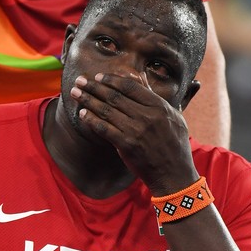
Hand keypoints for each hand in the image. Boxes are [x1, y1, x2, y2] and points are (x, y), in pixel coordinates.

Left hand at [70, 73, 197, 193]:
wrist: (173, 173)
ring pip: (107, 110)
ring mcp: (136, 130)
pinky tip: (82, 114)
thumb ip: (155, 98)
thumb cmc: (175, 145)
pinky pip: (104, 129)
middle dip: (94, 87)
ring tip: (75, 93)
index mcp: (159, 106)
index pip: (130, 86)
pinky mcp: (127, 145)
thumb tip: (141, 79)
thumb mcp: (174, 117)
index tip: (98, 76)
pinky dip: (92, 120)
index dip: (111, 80)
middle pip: (114, 96)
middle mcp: (147, 116)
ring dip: (88, 100)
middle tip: (79, 81)